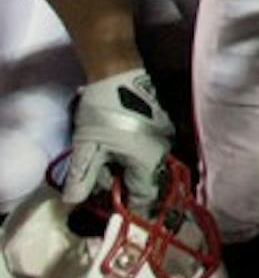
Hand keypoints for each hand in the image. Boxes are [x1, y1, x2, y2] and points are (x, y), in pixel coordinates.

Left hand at [64, 68, 172, 211]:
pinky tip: (112, 144)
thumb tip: (74, 202)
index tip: (108, 207)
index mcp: (149, 161)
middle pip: (143, 181)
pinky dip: (129, 153)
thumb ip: (83, 177)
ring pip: (144, 164)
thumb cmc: (103, 111)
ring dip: (123, 167)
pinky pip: (146, 149)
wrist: (117, 71)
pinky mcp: (160, 124)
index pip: (144, 197)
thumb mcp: (87, 146)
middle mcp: (163, 151)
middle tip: (97, 173)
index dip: (126, 205)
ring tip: (101, 155)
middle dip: (120, 183)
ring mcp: (164, 136)